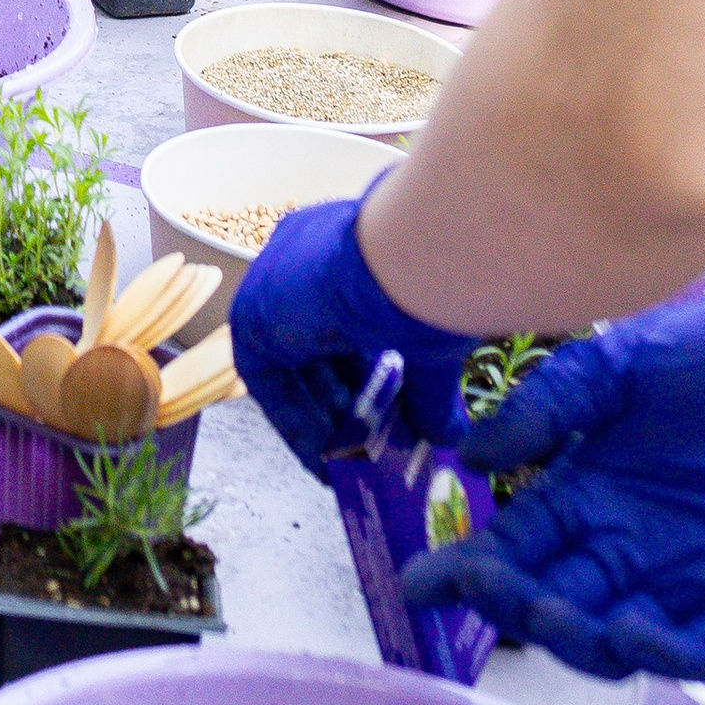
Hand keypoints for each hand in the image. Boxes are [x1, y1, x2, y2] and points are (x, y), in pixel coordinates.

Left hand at [229, 191, 479, 484]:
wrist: (422, 253)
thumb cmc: (437, 284)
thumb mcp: (432, 346)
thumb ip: (430, 393)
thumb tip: (449, 437)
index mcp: (344, 247)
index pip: (341, 320)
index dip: (358, 372)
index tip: (378, 411)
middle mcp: (302, 256)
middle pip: (312, 345)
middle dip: (340, 399)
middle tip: (365, 440)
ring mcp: (273, 279)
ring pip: (289, 363)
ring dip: (319, 415)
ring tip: (347, 458)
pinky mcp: (255, 312)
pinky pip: (266, 378)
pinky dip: (293, 418)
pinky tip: (324, 455)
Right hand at [401, 295, 704, 680]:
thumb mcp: (619, 367)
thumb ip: (549, 407)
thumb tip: (472, 457)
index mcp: (588, 494)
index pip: (516, 547)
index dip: (467, 570)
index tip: (422, 583)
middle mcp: (626, 546)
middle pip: (554, 600)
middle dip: (513, 605)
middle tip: (492, 587)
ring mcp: (684, 576)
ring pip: (614, 639)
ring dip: (575, 639)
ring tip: (551, 612)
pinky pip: (697, 644)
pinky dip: (662, 653)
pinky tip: (632, 632)